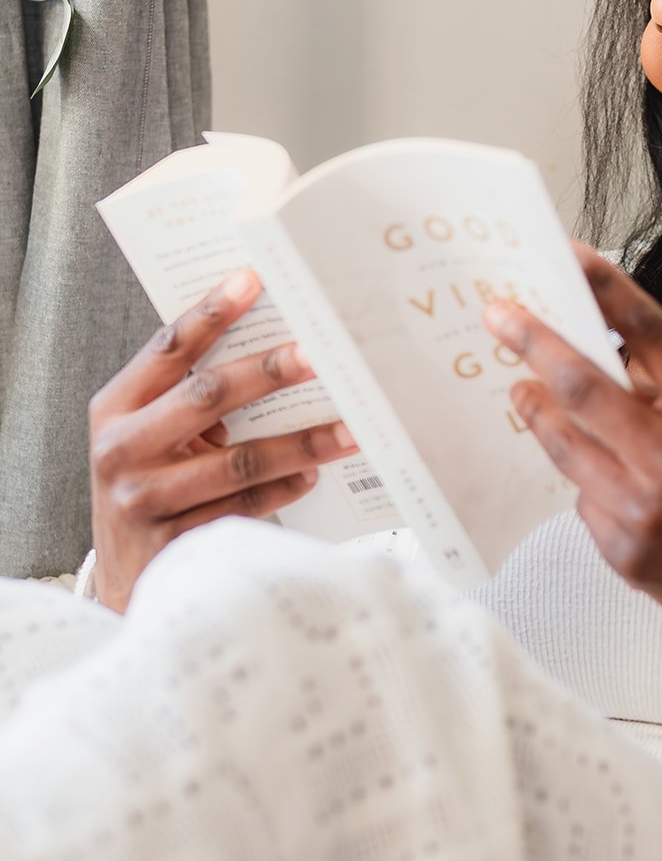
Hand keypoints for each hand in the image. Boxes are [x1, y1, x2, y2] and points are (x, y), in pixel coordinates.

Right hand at [88, 270, 357, 612]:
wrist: (124, 580)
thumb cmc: (151, 487)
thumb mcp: (148, 438)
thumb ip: (186, 399)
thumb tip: (276, 348)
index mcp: (113, 409)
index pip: (167, 350)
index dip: (210, 313)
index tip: (253, 280)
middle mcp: (120, 451)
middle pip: (208, 397)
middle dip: (271, 371)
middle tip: (322, 354)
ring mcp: (144, 501)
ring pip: (239, 461)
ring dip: (303, 442)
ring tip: (349, 428)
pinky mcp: (176, 543)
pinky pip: (246, 506)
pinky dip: (285, 488)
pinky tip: (315, 475)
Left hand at [484, 245, 661, 668]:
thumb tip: (610, 359)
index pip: (649, 332)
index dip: (603, 287)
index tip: (569, 257)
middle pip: (583, 384)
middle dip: (533, 341)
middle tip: (500, 316)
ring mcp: (645, 508)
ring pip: (564, 444)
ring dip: (536, 409)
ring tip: (522, 390)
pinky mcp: (624, 551)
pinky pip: (583, 499)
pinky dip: (587, 481)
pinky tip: (602, 480)